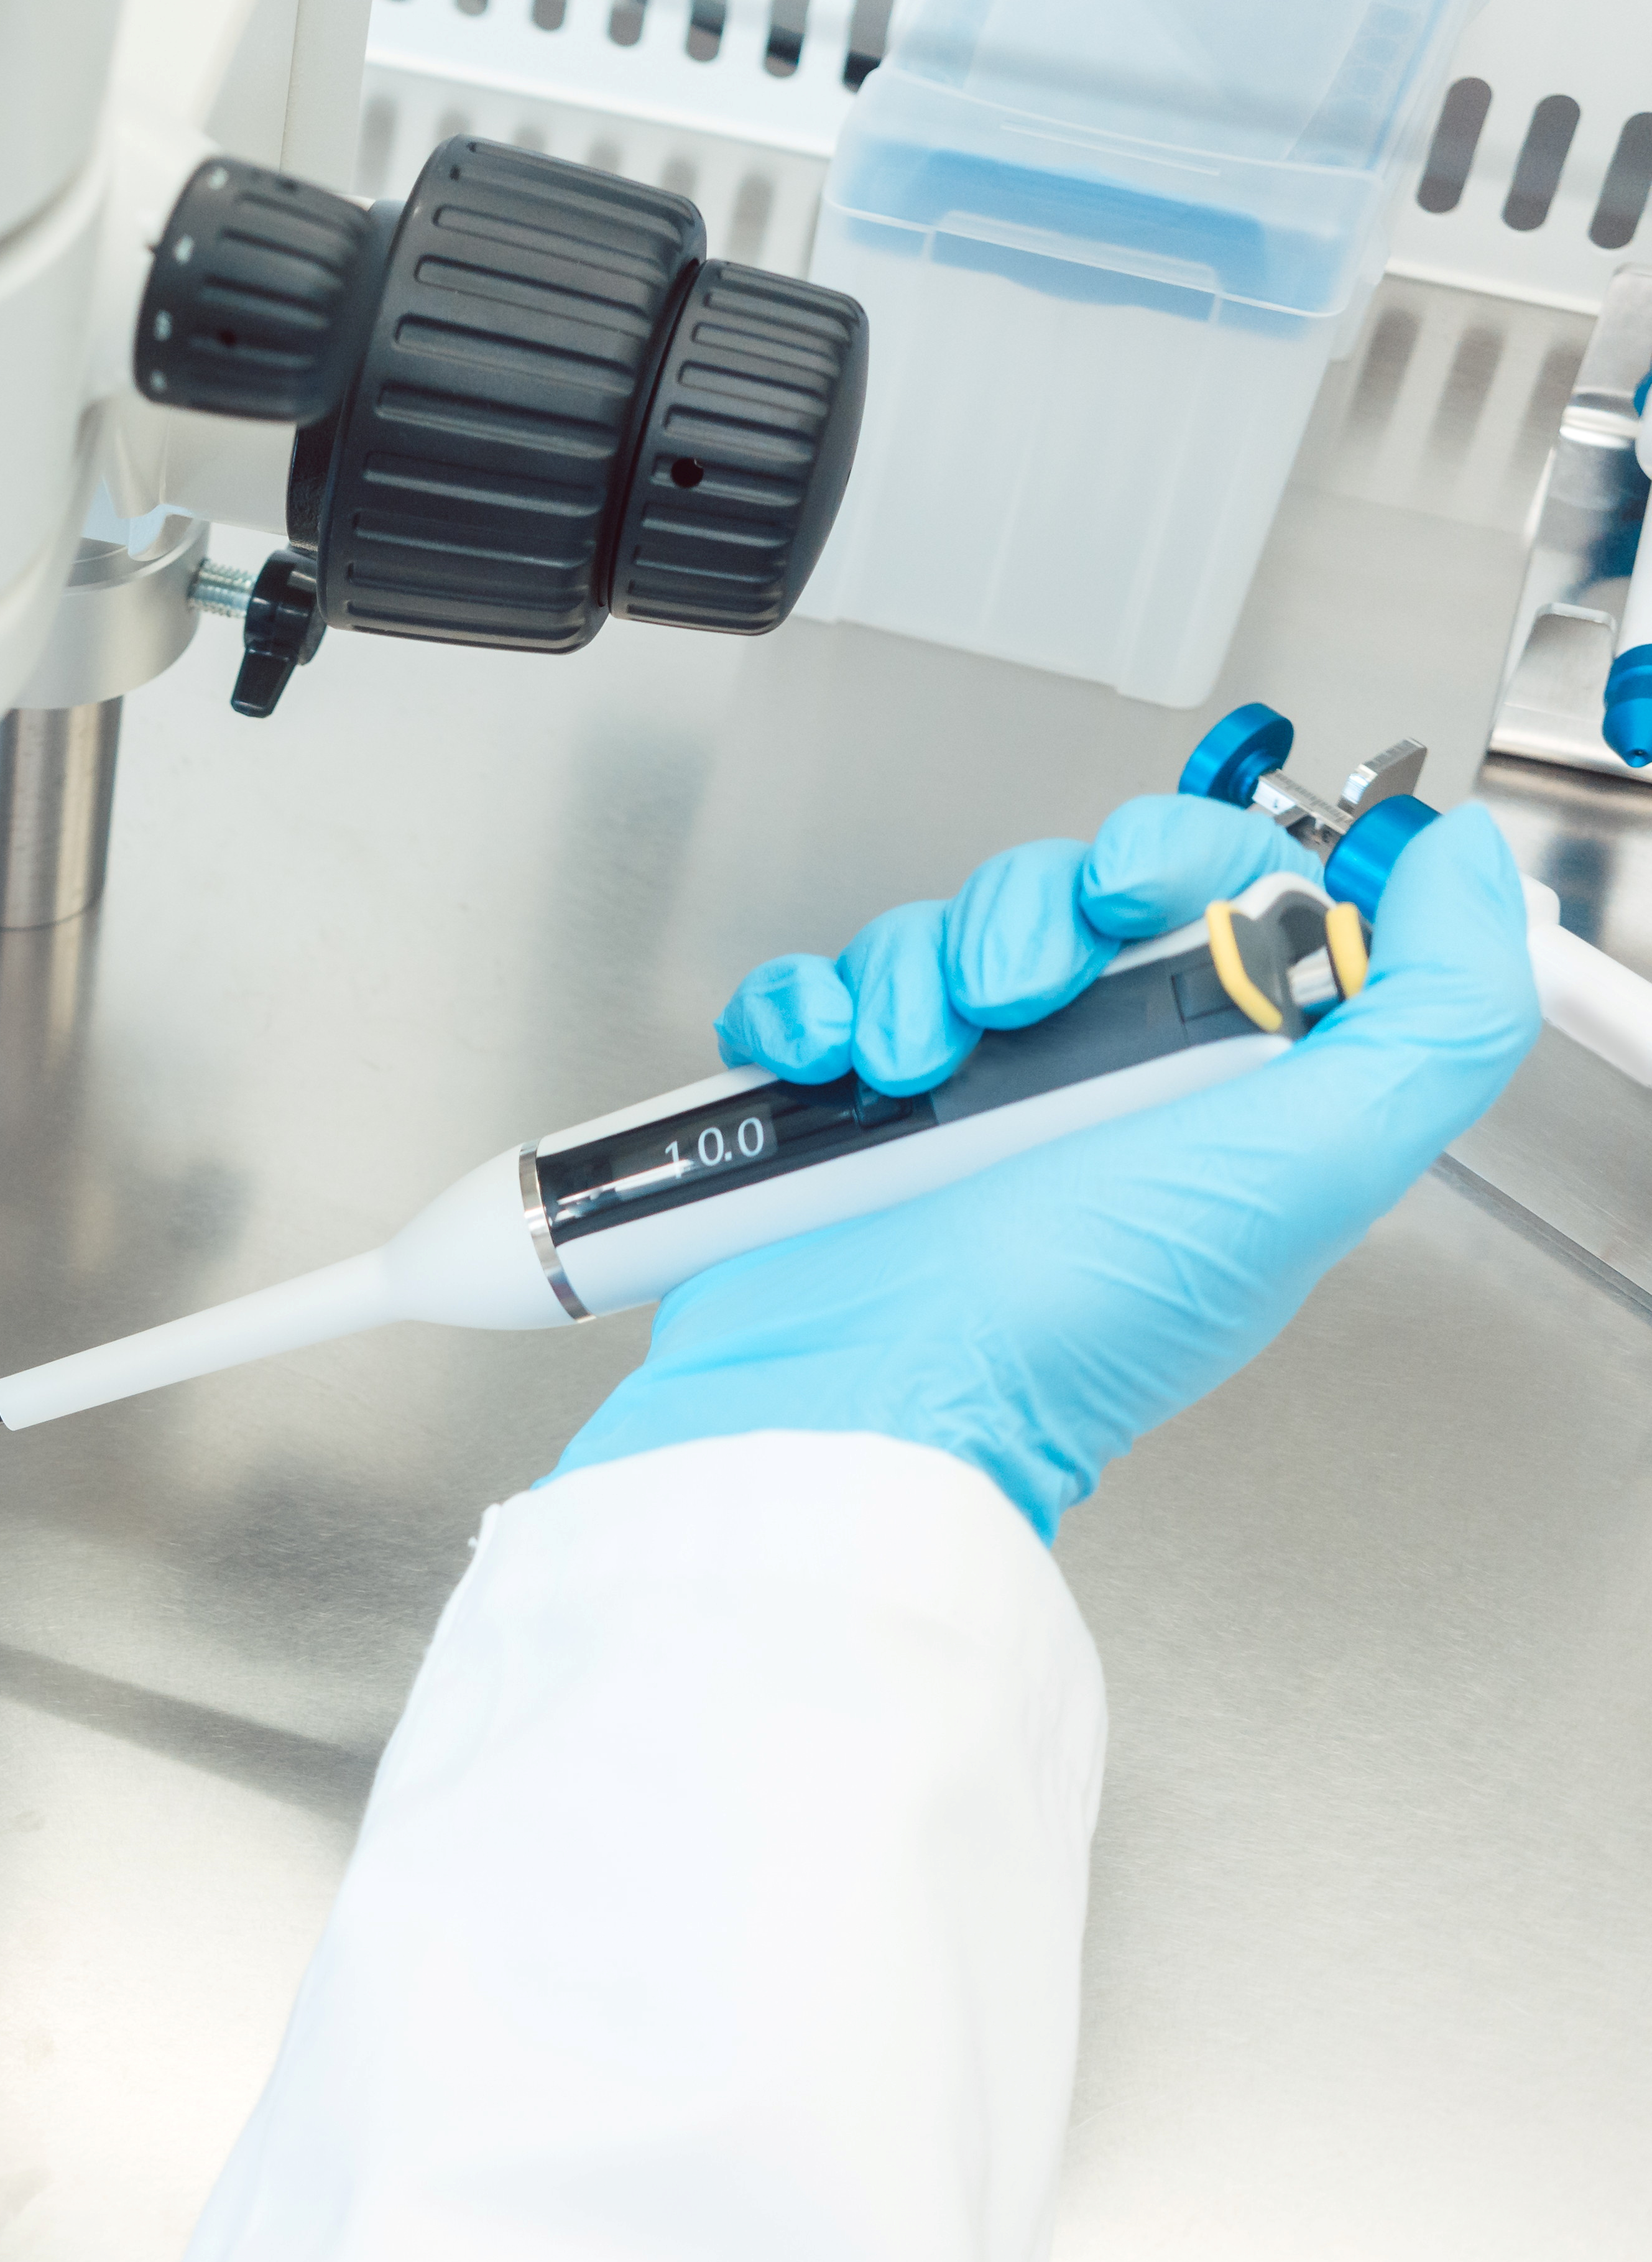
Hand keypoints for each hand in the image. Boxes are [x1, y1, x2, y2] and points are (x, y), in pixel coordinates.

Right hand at [554, 796, 1548, 1536]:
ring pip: (929, 938)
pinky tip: (827, 1065)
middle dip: (1025, 917)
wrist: (871, 1404)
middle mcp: (1084, 1089)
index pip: (1219, 893)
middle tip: (1014, 1005)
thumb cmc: (1071, 1328)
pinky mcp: (827, 1121)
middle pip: (1061, 897)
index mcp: (1209, 1087)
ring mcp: (947, 1104)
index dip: (1178, 858)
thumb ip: (1440, 1016)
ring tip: (908, 1070)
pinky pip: (806, 998)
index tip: (1132, 898)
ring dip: (910, 973)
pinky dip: (802, 1007)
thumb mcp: (1316, 1170)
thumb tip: (1458, 866)